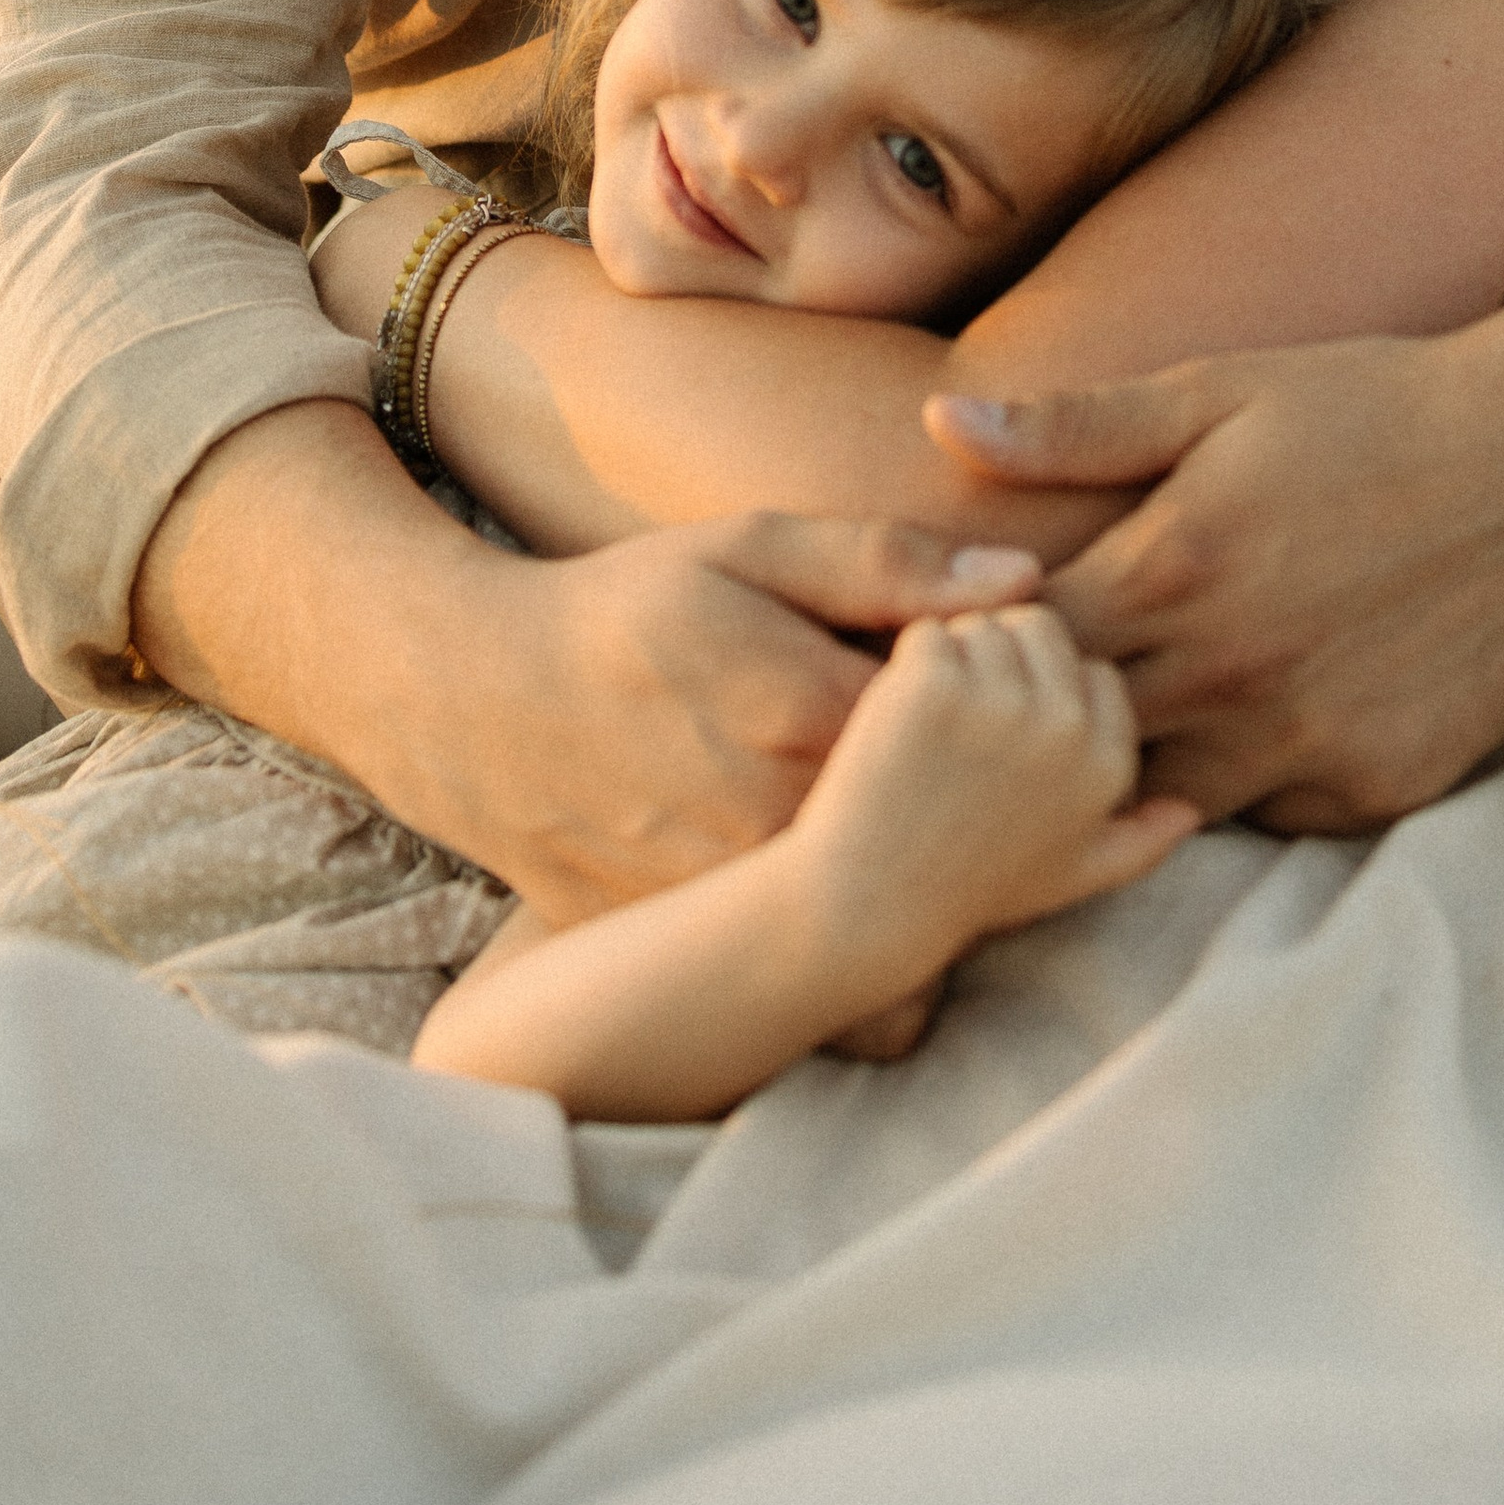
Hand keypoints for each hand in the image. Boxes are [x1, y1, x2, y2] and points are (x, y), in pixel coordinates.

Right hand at [141, 420, 1061, 920]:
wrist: (479, 709)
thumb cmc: (626, 609)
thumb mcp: (749, 548)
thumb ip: (887, 561)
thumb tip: (1023, 580)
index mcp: (810, 716)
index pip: (975, 727)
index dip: (1010, 700)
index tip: (1010, 667)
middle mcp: (783, 826)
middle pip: (948, 828)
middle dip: (982, 791)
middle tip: (976, 745)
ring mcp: (743, 901)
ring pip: (898, 903)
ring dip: (930, 859)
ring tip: (919, 800)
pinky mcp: (707, 947)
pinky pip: (828, 956)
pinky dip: (864, 912)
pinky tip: (864, 859)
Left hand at [785, 603, 1197, 979]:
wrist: (872, 904)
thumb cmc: (968, 888)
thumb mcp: (1072, 875)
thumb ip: (1141, 841)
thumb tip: (1191, 814)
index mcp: (1109, 762)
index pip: (1091, 670)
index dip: (1040, 696)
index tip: (1001, 751)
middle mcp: (1069, 728)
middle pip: (1039, 628)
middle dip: (996, 662)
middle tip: (958, 738)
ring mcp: (1003, 702)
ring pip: (980, 623)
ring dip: (948, 664)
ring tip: (929, 741)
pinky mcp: (936, 684)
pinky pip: (927, 632)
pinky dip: (904, 666)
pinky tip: (896, 728)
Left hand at [924, 292, 1503, 830]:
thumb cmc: (1371, 406)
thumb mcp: (1218, 390)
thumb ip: (1074, 429)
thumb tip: (936, 422)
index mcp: (1174, 569)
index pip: (1019, 644)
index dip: (978, 642)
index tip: (958, 632)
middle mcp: (1232, 674)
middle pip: (1076, 733)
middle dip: (1042, 715)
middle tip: (1021, 696)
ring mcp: (1307, 740)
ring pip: (1163, 792)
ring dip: (1135, 758)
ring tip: (1120, 719)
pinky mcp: (1377, 784)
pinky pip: (1267, 815)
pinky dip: (1237, 782)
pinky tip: (1235, 732)